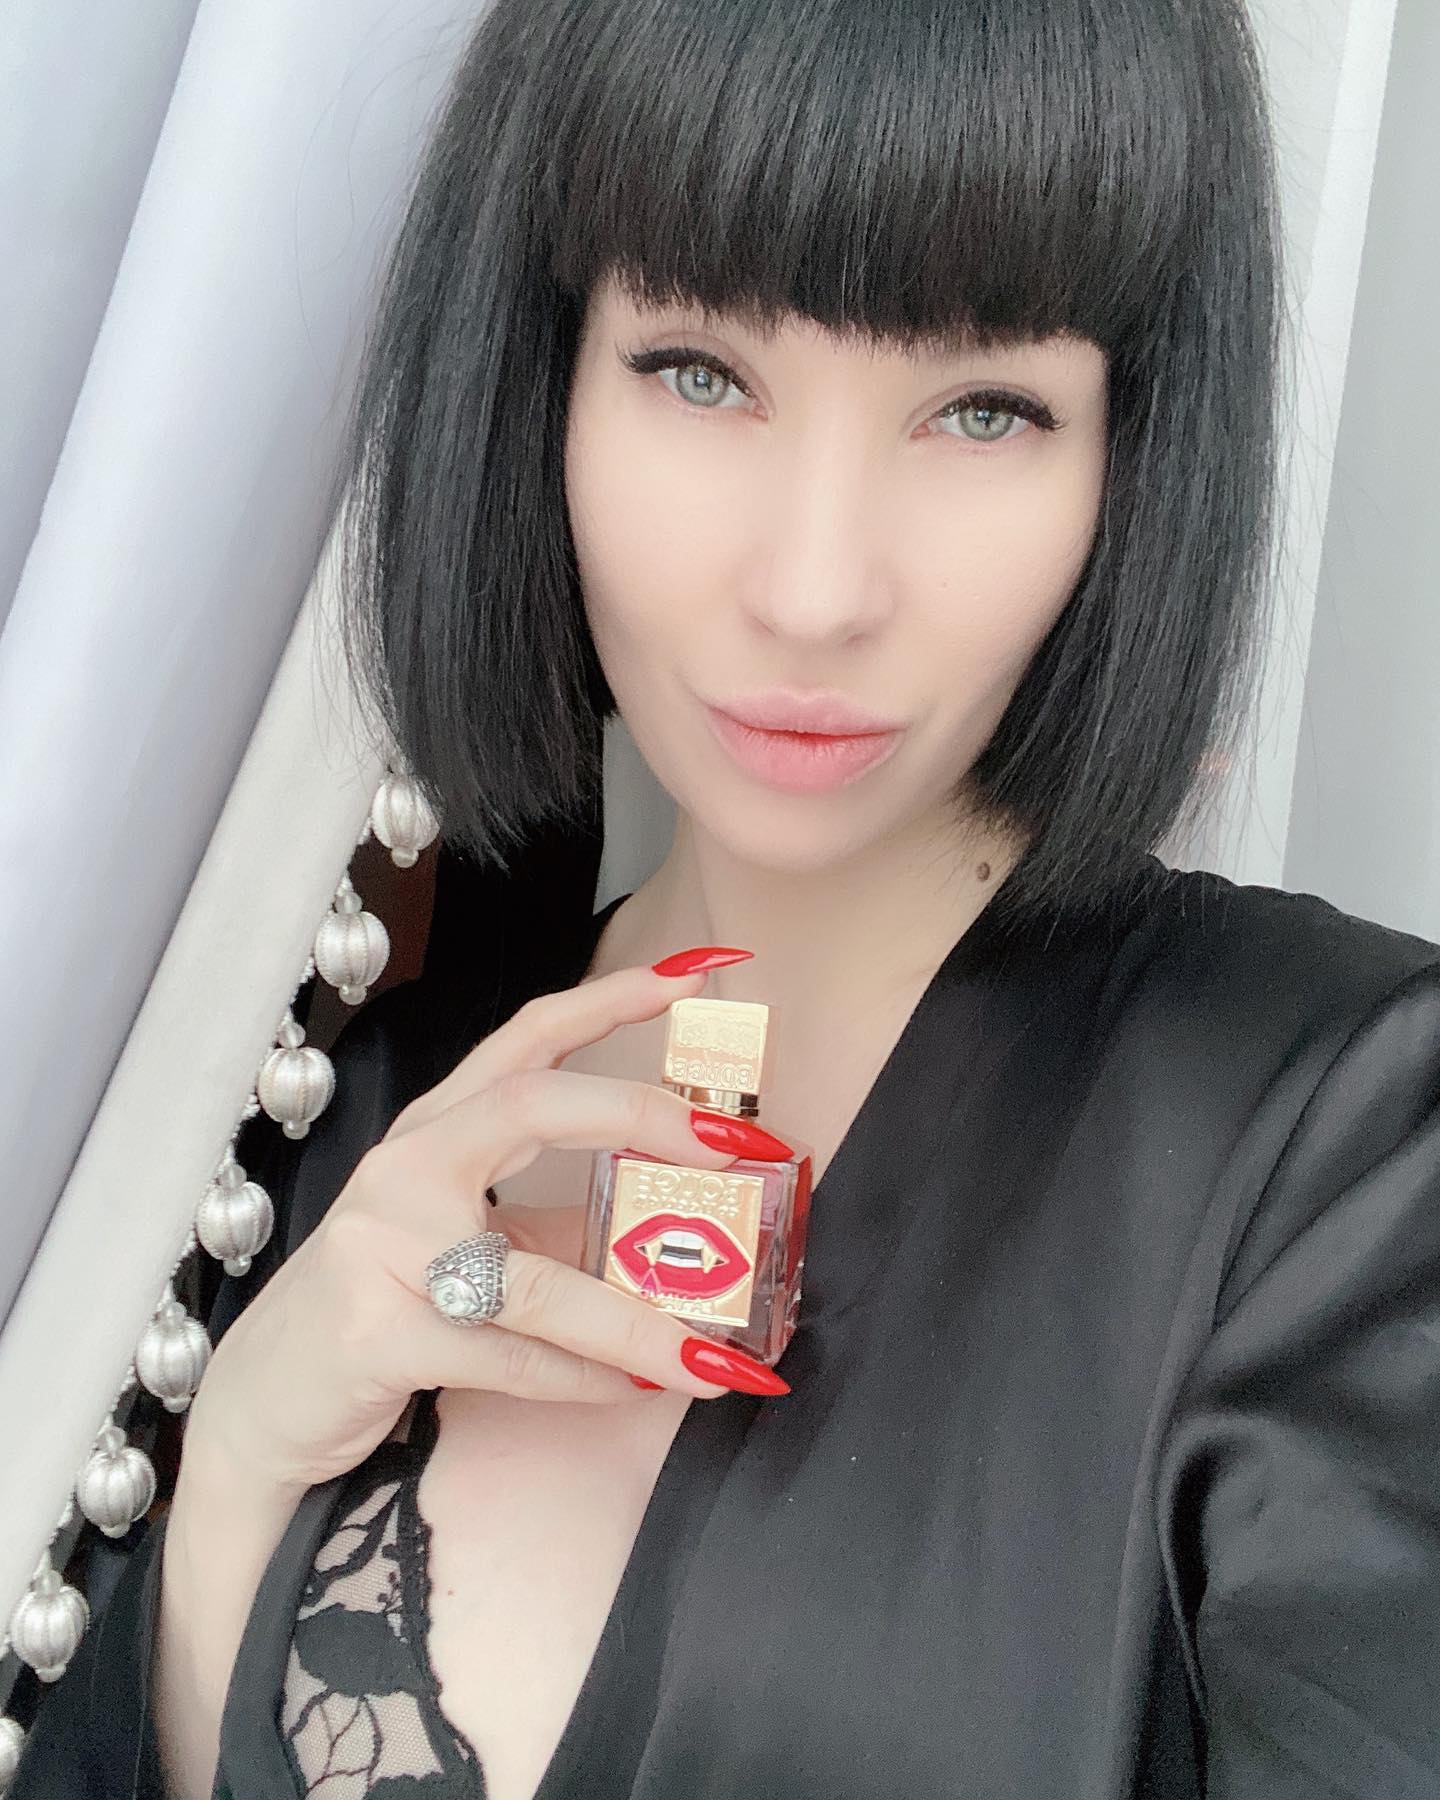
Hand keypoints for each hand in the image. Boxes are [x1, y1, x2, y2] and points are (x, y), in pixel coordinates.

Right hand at [182, 957, 789, 1494]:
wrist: (265, 1402)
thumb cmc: (379, 1306)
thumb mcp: (467, 1247)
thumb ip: (555, 1229)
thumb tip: (676, 1236)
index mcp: (437, 1132)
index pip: (529, 1038)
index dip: (612, 1000)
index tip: (696, 972)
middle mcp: (406, 1168)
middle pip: (534, 1105)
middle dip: (644, 1115)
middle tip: (736, 1144)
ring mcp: (383, 1247)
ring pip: (537, 1277)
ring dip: (636, 1322)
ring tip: (712, 1354)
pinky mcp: (375, 1333)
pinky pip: (506, 1355)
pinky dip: (580, 1380)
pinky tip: (632, 1392)